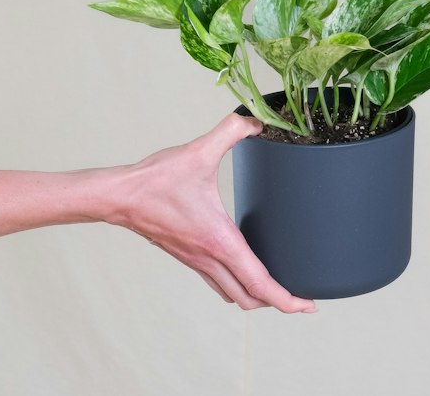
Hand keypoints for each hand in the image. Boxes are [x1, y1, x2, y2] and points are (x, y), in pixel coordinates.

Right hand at [103, 114, 315, 311]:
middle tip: (301, 295)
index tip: (308, 307)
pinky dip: (237, 283)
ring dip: (256, 296)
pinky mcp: (188, 256)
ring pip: (231, 293)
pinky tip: (244, 265)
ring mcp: (196, 261)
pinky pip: (217, 281)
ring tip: (278, 285)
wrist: (121, 196)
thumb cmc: (157, 180)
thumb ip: (231, 131)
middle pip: (248, 297)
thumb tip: (256, 122)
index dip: (286, 300)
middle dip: (277, 301)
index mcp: (219, 241)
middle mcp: (209, 258)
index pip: (258, 283)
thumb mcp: (199, 150)